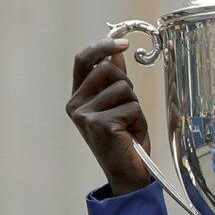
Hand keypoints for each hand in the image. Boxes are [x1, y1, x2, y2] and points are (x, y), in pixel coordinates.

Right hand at [67, 38, 152, 195]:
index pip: (83, 59)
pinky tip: (132, 135)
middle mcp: (75, 104)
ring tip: (130, 126)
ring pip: (123, 89)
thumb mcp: (119, 104)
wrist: (128, 173)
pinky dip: (139, 121)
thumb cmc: (126, 139)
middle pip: (108, 70)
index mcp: (78, 97)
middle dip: (128, 86)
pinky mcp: (99, 124)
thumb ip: (115, 79)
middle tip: (129, 110)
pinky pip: (132, 107)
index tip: (125, 41)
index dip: (103, 46)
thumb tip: (117, 52)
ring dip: (136, 106)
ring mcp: (84, 115)